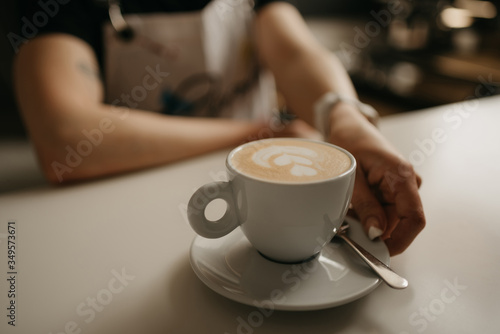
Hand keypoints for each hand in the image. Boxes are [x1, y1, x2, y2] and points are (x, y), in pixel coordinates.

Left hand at [329, 108, 425, 255]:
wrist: (349, 126)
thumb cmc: (350, 141)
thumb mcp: (351, 175)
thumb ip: (365, 205)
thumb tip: (377, 233)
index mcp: (401, 176)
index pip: (414, 218)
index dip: (400, 240)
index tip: (380, 251)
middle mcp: (407, 182)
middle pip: (399, 222)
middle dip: (376, 231)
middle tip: (349, 227)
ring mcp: (402, 186)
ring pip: (390, 219)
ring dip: (370, 221)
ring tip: (348, 207)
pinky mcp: (393, 189)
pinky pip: (385, 211)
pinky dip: (368, 213)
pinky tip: (354, 203)